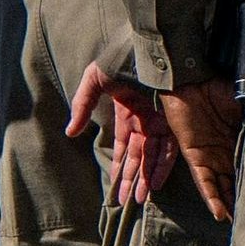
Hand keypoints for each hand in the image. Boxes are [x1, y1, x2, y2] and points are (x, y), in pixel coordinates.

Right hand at [68, 60, 160, 204]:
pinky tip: (157, 183)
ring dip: (146, 178)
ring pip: (153, 156)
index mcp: (127, 113)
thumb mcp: (94, 80)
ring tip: (140, 200)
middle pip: (137, 157)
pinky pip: (170, 147)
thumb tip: (70, 132)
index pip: (122, 147)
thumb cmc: (121, 57)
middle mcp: (144, 121)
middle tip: (127, 203)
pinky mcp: (174, 119)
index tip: (115, 188)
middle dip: (132, 180)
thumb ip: (82, 104)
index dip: (118, 167)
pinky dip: (163, 165)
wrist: (149, 42)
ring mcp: (160, 120)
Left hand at [161, 79, 243, 220]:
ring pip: (220, 188)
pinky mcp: (194, 156)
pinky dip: (211, 197)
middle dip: (242, 201)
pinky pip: (204, 182)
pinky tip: (219, 213)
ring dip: (228, 205)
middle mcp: (225, 153)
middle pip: (235, 183)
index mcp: (239, 141)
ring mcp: (209, 157)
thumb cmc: (221, 89)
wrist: (192, 81)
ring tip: (238, 224)